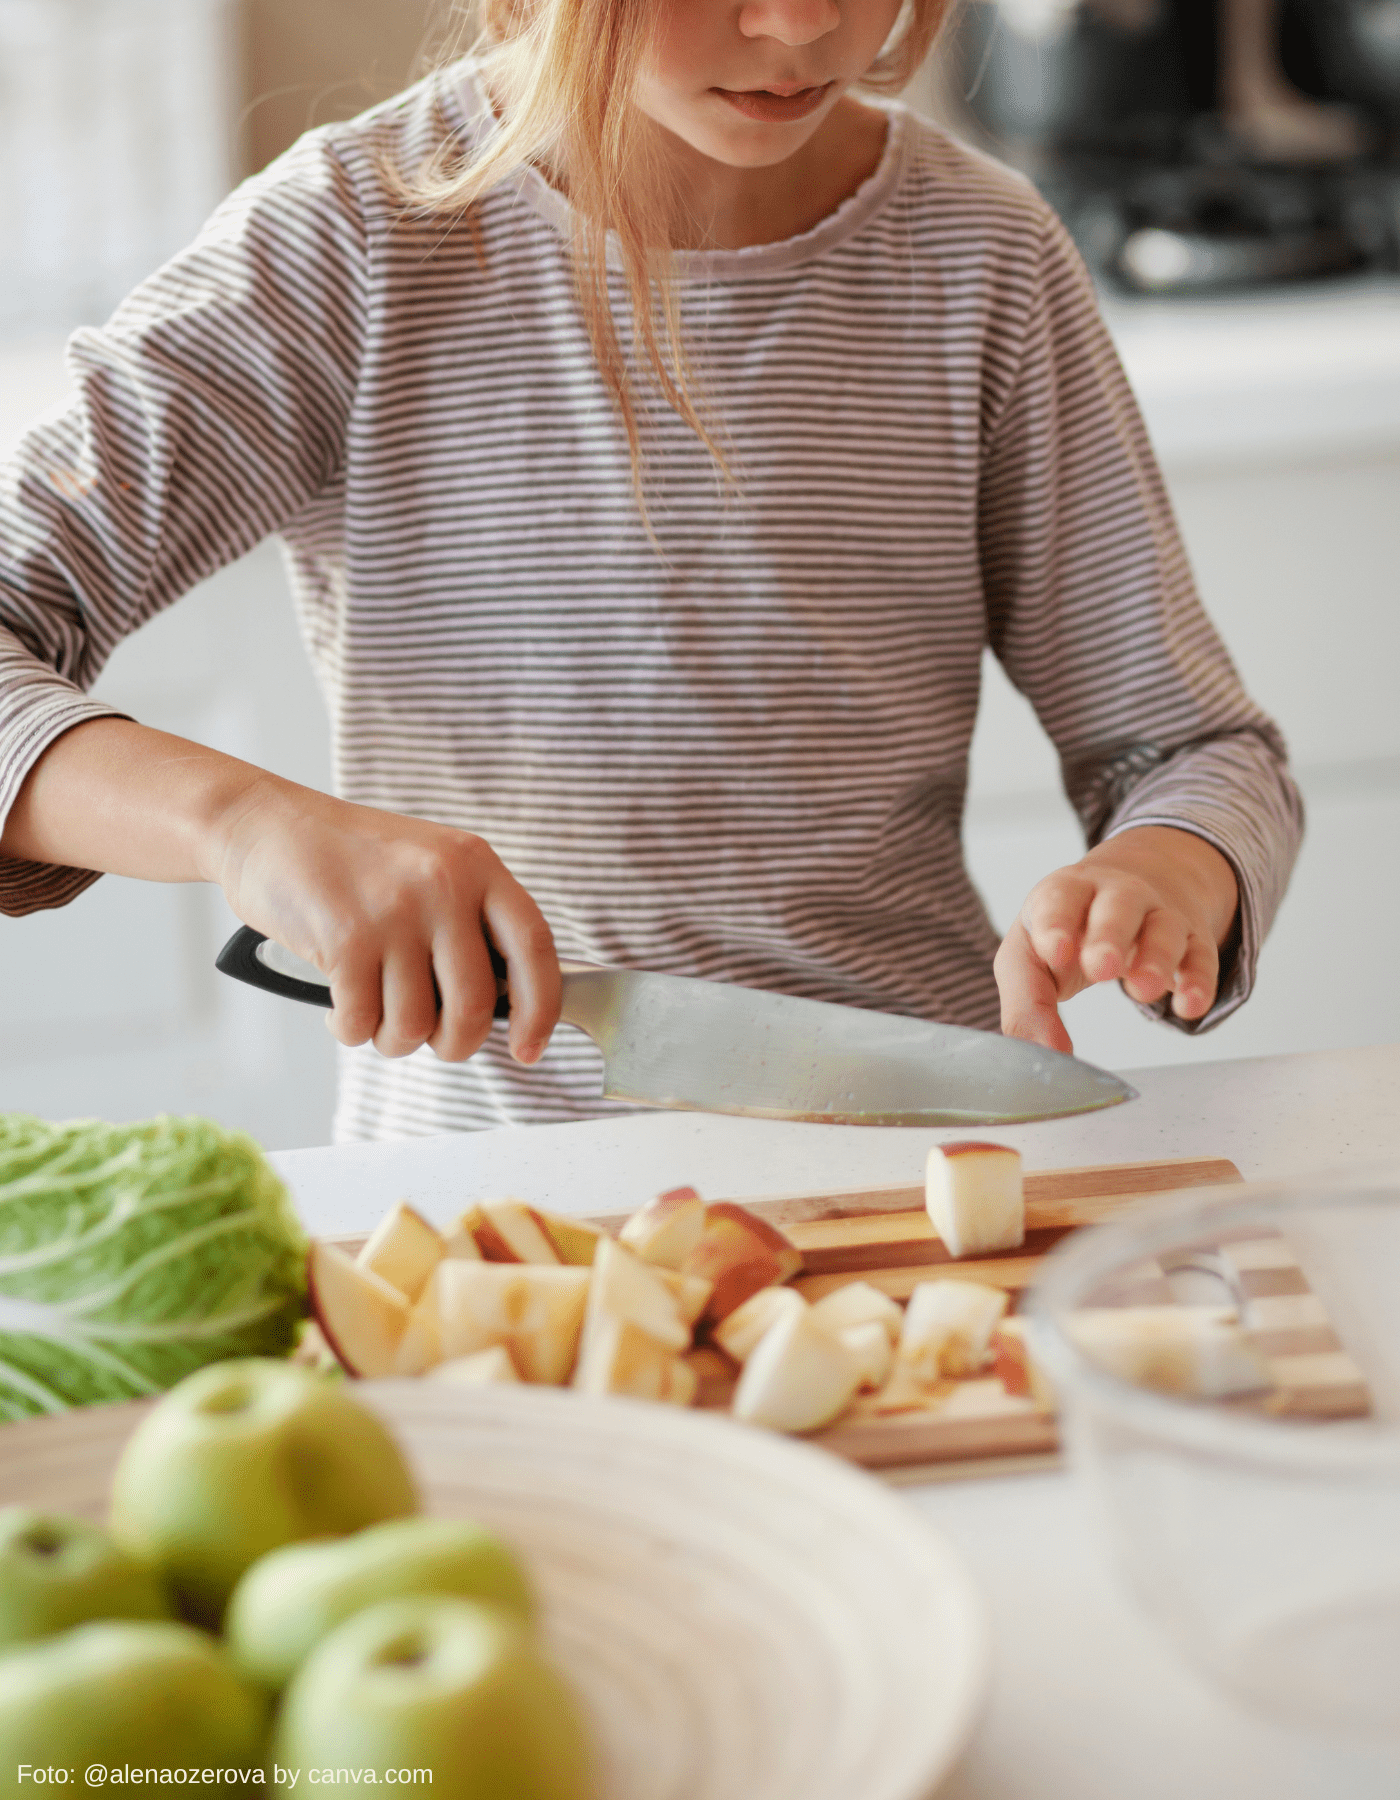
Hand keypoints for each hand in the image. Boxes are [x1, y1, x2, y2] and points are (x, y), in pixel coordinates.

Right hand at [210, 778, 559, 1064]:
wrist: (266, 825)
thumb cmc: (351, 857)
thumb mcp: (431, 864)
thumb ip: (471, 919)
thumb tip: (509, 1002)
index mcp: (476, 865)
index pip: (535, 946)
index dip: (541, 1009)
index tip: (530, 1049)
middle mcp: (444, 885)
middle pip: (474, 1006)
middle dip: (453, 1043)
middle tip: (432, 1038)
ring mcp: (395, 912)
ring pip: (416, 1025)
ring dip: (392, 1038)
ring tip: (374, 1012)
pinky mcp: (347, 939)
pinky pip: (362, 1023)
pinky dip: (350, 1029)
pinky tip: (340, 1004)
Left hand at [993, 826, 1238, 1054]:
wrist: (1128, 891)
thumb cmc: (1068, 931)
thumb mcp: (1031, 956)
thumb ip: (1026, 1004)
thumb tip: (1040, 1054)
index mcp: (1065, 894)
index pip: (1059, 900)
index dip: (1055, 924)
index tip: (1055, 952)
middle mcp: (1115, 896)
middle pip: (1117, 907)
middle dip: (1109, 935)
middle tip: (1101, 967)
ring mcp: (1158, 915)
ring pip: (1164, 928)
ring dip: (1156, 958)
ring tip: (1142, 990)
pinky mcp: (1193, 939)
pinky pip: (1201, 957)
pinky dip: (1198, 981)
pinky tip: (1189, 1004)